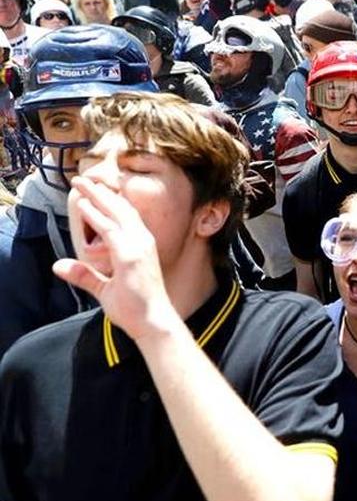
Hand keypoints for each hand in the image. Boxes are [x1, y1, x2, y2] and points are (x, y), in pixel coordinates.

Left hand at [52, 176, 177, 341]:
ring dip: (97, 196)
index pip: (123, 216)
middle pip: (120, 208)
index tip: (93, 189)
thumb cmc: (136, 307)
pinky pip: (110, 230)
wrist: (153, 321)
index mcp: (140, 246)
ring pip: (116, 213)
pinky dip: (97, 215)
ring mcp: (138, 247)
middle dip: (100, 192)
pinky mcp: (131, 255)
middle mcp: (142, 241)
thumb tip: (59, 266)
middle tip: (82, 178)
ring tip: (82, 183)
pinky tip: (85, 205)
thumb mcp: (105, 289)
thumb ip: (84, 275)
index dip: (107, 201)